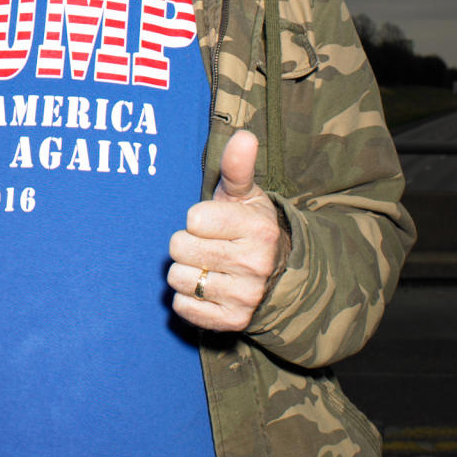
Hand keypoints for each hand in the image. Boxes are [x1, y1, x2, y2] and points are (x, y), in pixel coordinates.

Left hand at [167, 130, 288, 331]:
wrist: (278, 275)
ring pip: (178, 278)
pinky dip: (187, 298)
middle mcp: (255, 264)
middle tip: (206, 244)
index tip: (212, 223)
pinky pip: (184, 306)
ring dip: (185, 271)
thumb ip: (238, 166)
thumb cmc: (250, 227)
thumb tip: (244, 135)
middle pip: (181, 248)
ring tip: (205, 265)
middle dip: (187, 244)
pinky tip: (206, 287)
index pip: (193, 220)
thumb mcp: (246, 195)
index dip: (197, 219)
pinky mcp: (233, 321)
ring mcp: (245, 296)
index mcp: (258, 229)